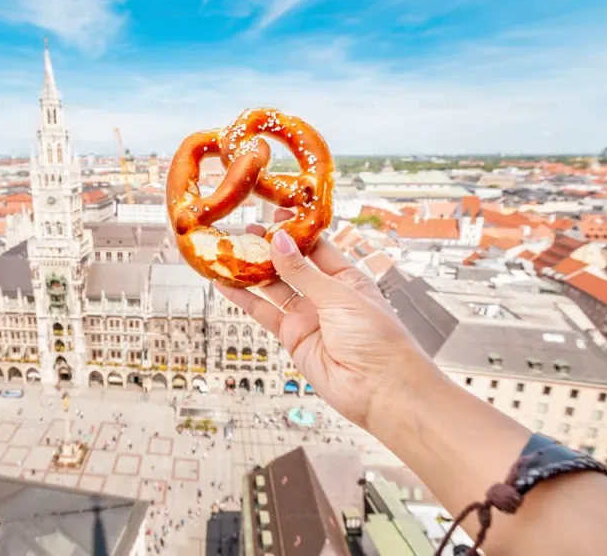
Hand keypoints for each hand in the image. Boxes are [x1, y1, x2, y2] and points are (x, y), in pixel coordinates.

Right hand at [215, 209, 440, 430]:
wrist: (380, 390)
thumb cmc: (377, 340)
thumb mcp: (340, 296)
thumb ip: (304, 272)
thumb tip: (279, 242)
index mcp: (347, 278)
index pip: (316, 247)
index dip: (294, 232)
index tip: (273, 216)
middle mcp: (326, 295)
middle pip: (291, 265)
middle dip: (268, 249)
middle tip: (244, 232)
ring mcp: (308, 316)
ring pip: (274, 288)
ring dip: (252, 271)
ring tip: (229, 253)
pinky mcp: (293, 337)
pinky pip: (264, 314)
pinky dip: (244, 300)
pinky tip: (226, 285)